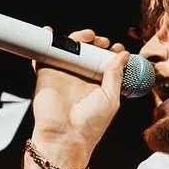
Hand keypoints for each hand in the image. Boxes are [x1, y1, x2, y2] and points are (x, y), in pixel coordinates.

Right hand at [31, 27, 128, 157]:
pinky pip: (45, 53)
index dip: (111, 53)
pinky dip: (47, 41)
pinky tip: (52, 32)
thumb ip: (115, 75)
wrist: (65, 136)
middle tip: (103, 43)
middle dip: (96, 43)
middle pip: (87, 52)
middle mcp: (80, 79)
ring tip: (88, 37)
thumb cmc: (90, 124)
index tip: (118, 49)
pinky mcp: (46, 73)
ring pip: (69, 49)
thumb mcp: (110, 98)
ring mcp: (63, 75)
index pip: (105, 63)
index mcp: (97, 85)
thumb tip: (123, 55)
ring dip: (78, 38)